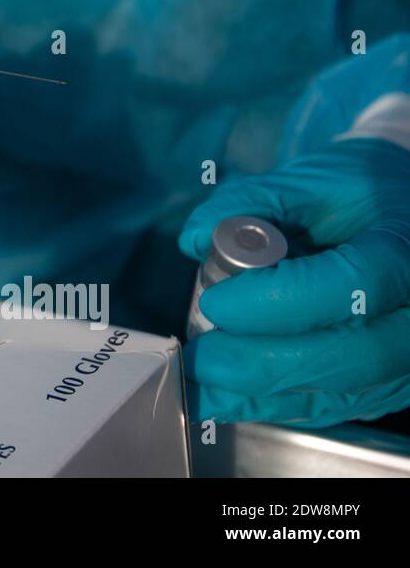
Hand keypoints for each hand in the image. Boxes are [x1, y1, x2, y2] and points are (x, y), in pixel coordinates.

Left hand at [177, 137, 409, 427]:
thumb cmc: (370, 193)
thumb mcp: (318, 177)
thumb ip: (253, 202)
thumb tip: (194, 239)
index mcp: (404, 252)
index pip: (349, 287)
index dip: (276, 303)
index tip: (215, 302)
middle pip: (351, 355)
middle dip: (262, 363)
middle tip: (200, 356)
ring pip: (345, 392)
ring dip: (264, 395)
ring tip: (201, 386)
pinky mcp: (393, 382)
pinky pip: (339, 405)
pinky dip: (280, 405)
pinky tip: (229, 398)